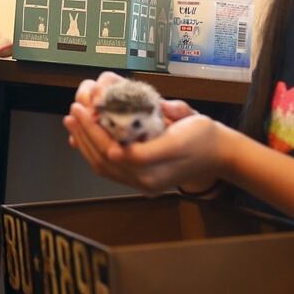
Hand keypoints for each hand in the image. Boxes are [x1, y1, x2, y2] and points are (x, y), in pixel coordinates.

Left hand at [63, 71, 222, 193]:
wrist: (221, 154)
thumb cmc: (205, 137)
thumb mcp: (187, 127)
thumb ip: (161, 133)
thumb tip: (131, 137)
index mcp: (155, 170)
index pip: (114, 152)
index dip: (95, 132)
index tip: (84, 110)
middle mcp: (145, 181)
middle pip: (104, 160)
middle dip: (84, 134)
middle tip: (73, 111)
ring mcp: (142, 183)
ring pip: (103, 167)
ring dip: (84, 143)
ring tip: (72, 122)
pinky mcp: (140, 179)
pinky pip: (109, 170)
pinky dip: (93, 153)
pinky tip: (82, 137)